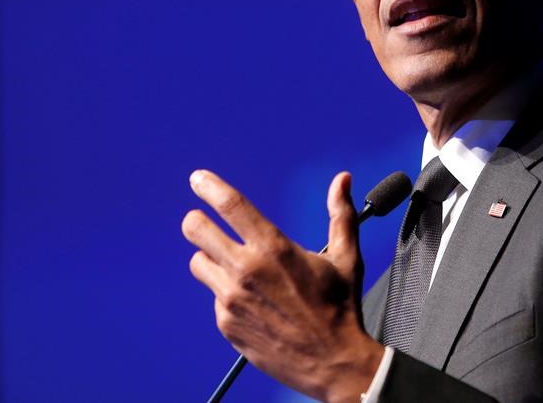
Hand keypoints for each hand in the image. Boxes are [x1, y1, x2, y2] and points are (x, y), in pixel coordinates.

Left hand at [182, 169, 384, 402]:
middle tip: (201, 220)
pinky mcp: (226, 323)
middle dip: (196, 220)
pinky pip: (214, 295)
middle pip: (196, 230)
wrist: (332, 362)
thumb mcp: (345, 258)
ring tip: (232, 264)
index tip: (198, 179)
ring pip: (199, 263)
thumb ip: (340, 214)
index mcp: (274, 249)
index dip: (209, 187)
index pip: (230, 205)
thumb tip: (342, 180)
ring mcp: (231, 299)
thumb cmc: (340, 308)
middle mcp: (246, 271)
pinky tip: (250, 299)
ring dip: (209, 258)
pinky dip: (225, 292)